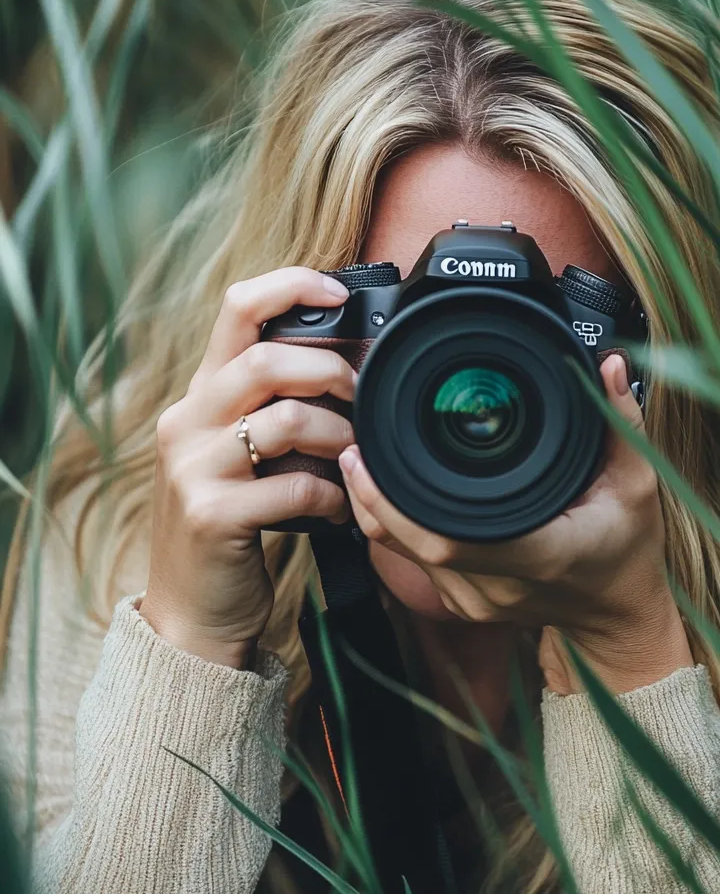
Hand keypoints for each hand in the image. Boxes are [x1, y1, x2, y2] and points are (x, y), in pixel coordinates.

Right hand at [140, 268, 356, 667]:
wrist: (191, 608)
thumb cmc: (234, 519)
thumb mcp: (244, 451)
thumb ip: (275, 406)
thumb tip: (349, 367)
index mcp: (201, 395)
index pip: (235, 309)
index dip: (289, 286)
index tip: (336, 288)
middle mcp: (187, 421)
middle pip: (265, 361)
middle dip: (330, 373)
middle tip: (358, 399)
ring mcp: (193, 468)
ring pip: (285, 419)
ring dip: (336, 436)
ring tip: (349, 459)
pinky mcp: (210, 515)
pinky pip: (293, 485)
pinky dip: (330, 495)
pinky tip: (335, 509)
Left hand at [340, 354, 691, 692]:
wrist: (618, 612)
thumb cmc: (629, 550)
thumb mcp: (638, 482)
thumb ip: (621, 421)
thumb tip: (604, 365)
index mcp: (540, 554)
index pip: (452, 538)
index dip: (400, 503)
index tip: (374, 460)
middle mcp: (498, 585)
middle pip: (412, 544)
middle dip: (373, 496)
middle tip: (354, 447)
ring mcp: (476, 599)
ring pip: (404, 556)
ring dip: (377, 509)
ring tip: (360, 461)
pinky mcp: (463, 601)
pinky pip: (414, 562)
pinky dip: (396, 526)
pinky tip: (388, 493)